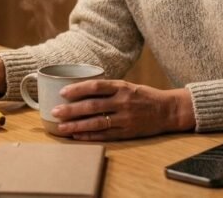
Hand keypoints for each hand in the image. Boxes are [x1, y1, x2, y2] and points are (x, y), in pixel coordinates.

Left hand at [49, 80, 195, 140]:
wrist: (167, 110)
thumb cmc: (144, 96)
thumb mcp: (128, 86)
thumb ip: (108, 88)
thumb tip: (81, 89)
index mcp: (122, 87)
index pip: (96, 86)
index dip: (78, 89)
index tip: (62, 92)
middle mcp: (122, 102)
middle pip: (92, 106)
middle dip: (71, 109)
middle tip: (55, 112)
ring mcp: (125, 119)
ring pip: (96, 123)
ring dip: (76, 125)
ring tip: (61, 127)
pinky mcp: (127, 132)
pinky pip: (105, 135)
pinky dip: (89, 136)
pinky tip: (77, 136)